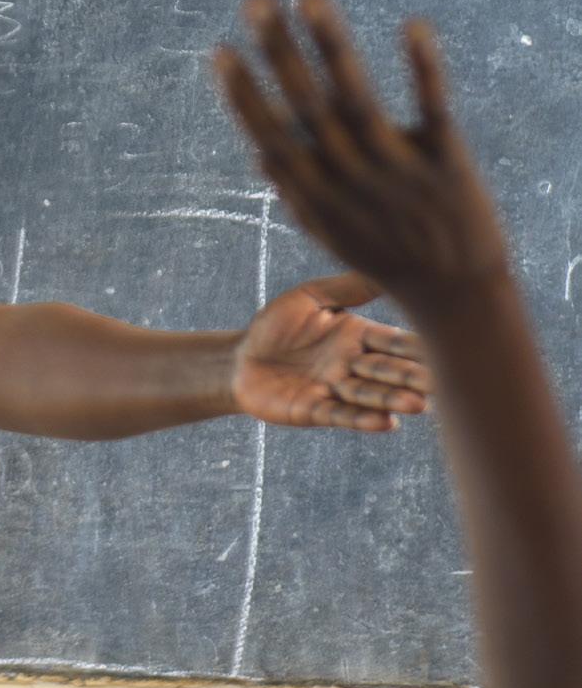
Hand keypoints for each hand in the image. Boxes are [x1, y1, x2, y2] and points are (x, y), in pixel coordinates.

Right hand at [217, 0, 510, 323]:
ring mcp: (397, 168)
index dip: (244, 97)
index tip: (221, 51)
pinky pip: (432, 107)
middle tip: (256, 1)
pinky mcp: (446, 159)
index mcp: (317, 197)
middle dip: (278, 53)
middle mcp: (350, 179)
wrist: (455, 294)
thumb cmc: (385, 255)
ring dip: (331, 45)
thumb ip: (297, 189)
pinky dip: (422, 67)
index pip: (271, 138)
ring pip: (357, 99)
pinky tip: (413, 24)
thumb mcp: (331, 231)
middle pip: (307, 107)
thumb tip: (259, 151)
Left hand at [231, 266, 429, 432]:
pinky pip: (339, 414)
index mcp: (357, 335)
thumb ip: (348, 287)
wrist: (238, 359)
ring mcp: (334, 389)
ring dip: (393, 399)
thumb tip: (387, 264)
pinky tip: (386, 423)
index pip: (392, 341)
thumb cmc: (275, 325)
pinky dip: (361, 419)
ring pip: (369, 394)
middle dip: (413, 376)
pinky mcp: (313, 410)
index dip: (417, 346)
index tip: (449, 346)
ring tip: (419, 404)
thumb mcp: (310, 297)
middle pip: (388, 370)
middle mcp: (352, 364)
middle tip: (443, 382)